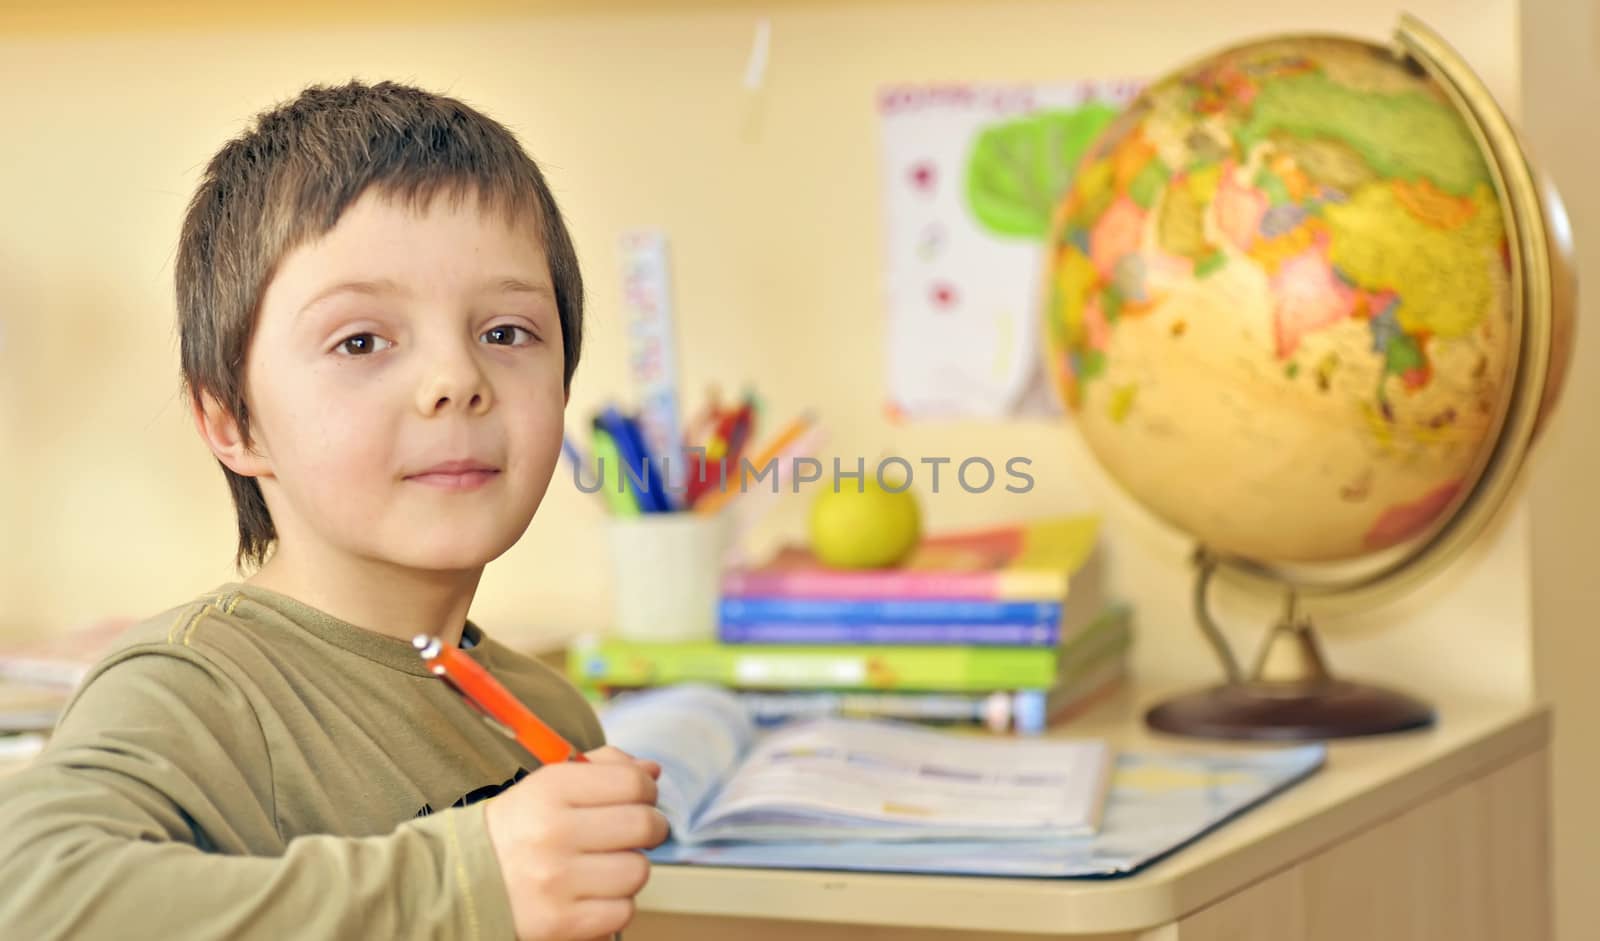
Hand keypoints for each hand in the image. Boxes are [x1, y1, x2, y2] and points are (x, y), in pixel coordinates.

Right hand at [486, 746, 668, 940]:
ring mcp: (556, 880)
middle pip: (644, 825)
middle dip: (649, 830)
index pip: (633, 782)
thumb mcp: (547, 786)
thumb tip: (652, 771)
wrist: (455, 884)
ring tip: (603, 868)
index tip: (638, 801)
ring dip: (628, 871)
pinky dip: (613, 907)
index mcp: (550, 789)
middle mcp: (553, 832)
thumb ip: (602, 769)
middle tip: (633, 835)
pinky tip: (590, 896)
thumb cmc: (515, 831)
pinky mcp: (559, 923)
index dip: (646, 792)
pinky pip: (622, 912)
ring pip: (637, 871)